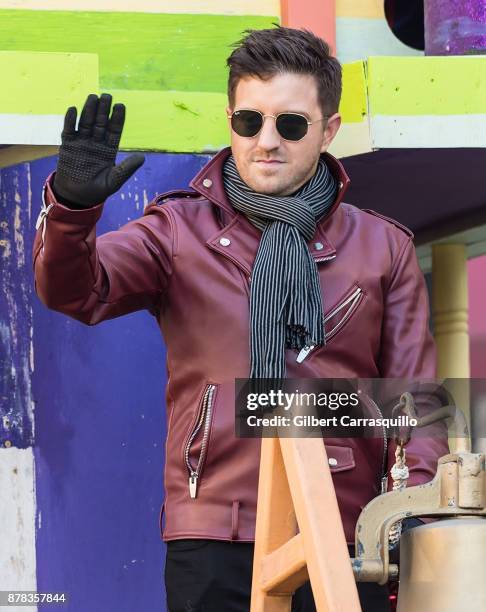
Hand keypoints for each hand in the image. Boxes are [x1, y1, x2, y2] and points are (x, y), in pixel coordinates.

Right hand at [53, 93, 144, 207]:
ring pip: (86, 122)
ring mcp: (81, 142)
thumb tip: (142, 157)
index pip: (114, 131)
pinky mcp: (68, 146)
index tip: (121, 106)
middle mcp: (96, 142)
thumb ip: (127, 168)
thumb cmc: (98, 190)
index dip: (117, 119)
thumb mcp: (115, 180)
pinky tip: (73, 109)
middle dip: (103, 109)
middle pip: (100, 122)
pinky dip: (70, 120)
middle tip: (107, 96)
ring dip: (89, 110)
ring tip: (93, 97)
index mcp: (109, 149)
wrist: (77, 197)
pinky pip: (69, 130)